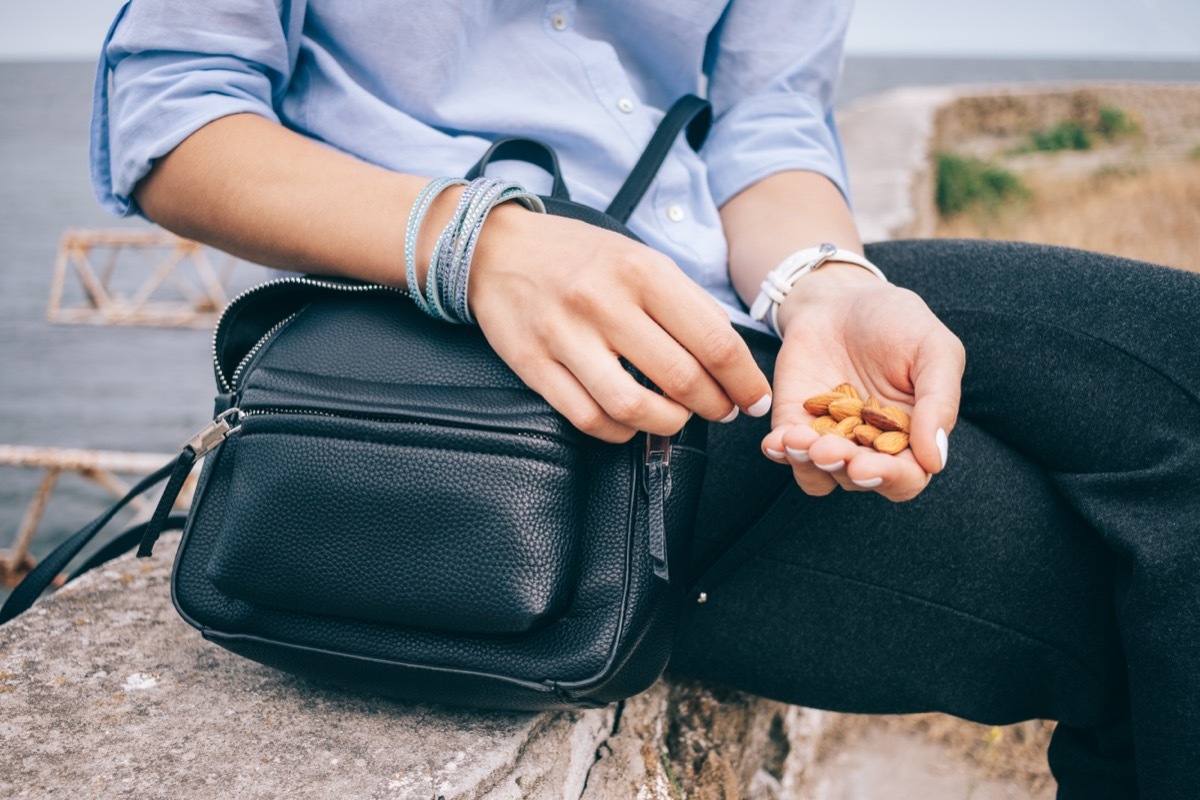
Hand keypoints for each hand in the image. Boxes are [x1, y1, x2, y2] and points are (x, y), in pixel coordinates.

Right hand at [468, 205, 772, 442]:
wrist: (497, 248)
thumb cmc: (579, 257)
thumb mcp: (639, 259)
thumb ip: (684, 303)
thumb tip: (729, 358)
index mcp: (641, 271)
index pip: (713, 339)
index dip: (743, 380)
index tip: (752, 398)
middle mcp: (604, 302)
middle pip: (681, 378)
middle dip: (714, 406)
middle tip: (720, 410)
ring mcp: (565, 335)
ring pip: (634, 406)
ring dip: (668, 424)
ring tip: (677, 418)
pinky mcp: (533, 363)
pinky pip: (588, 417)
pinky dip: (620, 431)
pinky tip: (631, 421)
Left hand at [760, 265, 964, 501]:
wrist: (844, 297)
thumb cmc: (899, 323)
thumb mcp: (935, 350)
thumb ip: (940, 402)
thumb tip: (935, 460)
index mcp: (910, 437)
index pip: (906, 478)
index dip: (890, 479)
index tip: (868, 467)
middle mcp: (869, 446)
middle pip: (859, 480)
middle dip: (843, 468)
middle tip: (828, 451)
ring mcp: (829, 437)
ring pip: (818, 475)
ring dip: (808, 466)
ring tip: (799, 440)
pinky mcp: (793, 422)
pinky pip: (785, 452)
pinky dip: (780, 451)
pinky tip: (776, 441)